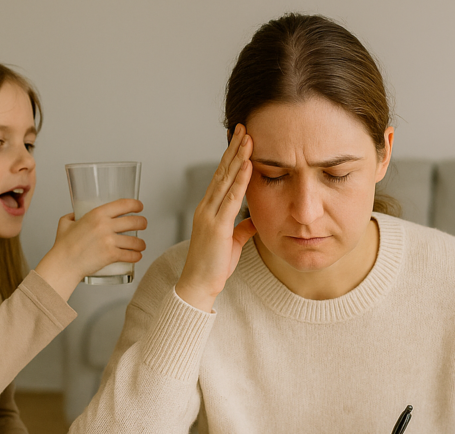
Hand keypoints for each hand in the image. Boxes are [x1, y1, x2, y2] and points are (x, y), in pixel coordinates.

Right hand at [35, 198, 147, 299]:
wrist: (64, 263)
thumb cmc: (64, 245)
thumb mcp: (65, 223)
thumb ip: (73, 216)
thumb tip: (77, 214)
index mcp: (96, 214)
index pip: (123, 204)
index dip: (135, 205)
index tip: (139, 206)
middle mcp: (105, 226)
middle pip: (134, 221)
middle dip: (143, 223)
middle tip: (143, 225)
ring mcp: (109, 241)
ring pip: (136, 241)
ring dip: (141, 243)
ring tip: (141, 245)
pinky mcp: (111, 255)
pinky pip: (131, 255)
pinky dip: (137, 256)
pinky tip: (137, 256)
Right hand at [176, 124, 256, 311]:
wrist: (198, 284)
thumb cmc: (213, 265)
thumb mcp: (233, 242)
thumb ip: (243, 228)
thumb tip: (255, 219)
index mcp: (210, 209)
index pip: (222, 177)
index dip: (232, 157)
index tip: (241, 140)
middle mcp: (207, 207)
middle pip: (222, 171)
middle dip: (234, 149)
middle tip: (244, 128)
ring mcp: (210, 215)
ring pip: (225, 179)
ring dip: (238, 157)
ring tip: (248, 138)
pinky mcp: (217, 226)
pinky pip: (230, 198)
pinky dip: (240, 180)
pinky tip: (247, 165)